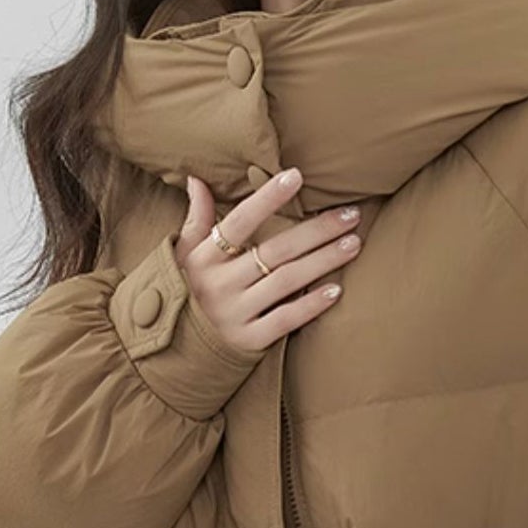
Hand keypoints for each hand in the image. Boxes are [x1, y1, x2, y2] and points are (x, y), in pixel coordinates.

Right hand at [176, 169, 362, 352]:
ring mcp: (235, 314)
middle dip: (317, 231)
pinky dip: (311, 305)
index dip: (267, 199)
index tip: (296, 176)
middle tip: (351, 215)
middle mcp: (219, 284)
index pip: (240, 222)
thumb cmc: (185, 293)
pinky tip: (336, 290)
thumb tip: (197, 180)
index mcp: (204, 258)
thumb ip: (196, 219)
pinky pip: (285, 320)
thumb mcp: (181, 256)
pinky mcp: (248, 341)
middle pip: (276, 251)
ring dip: (323, 261)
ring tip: (354, 244)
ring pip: (286, 281)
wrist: (172, 351)